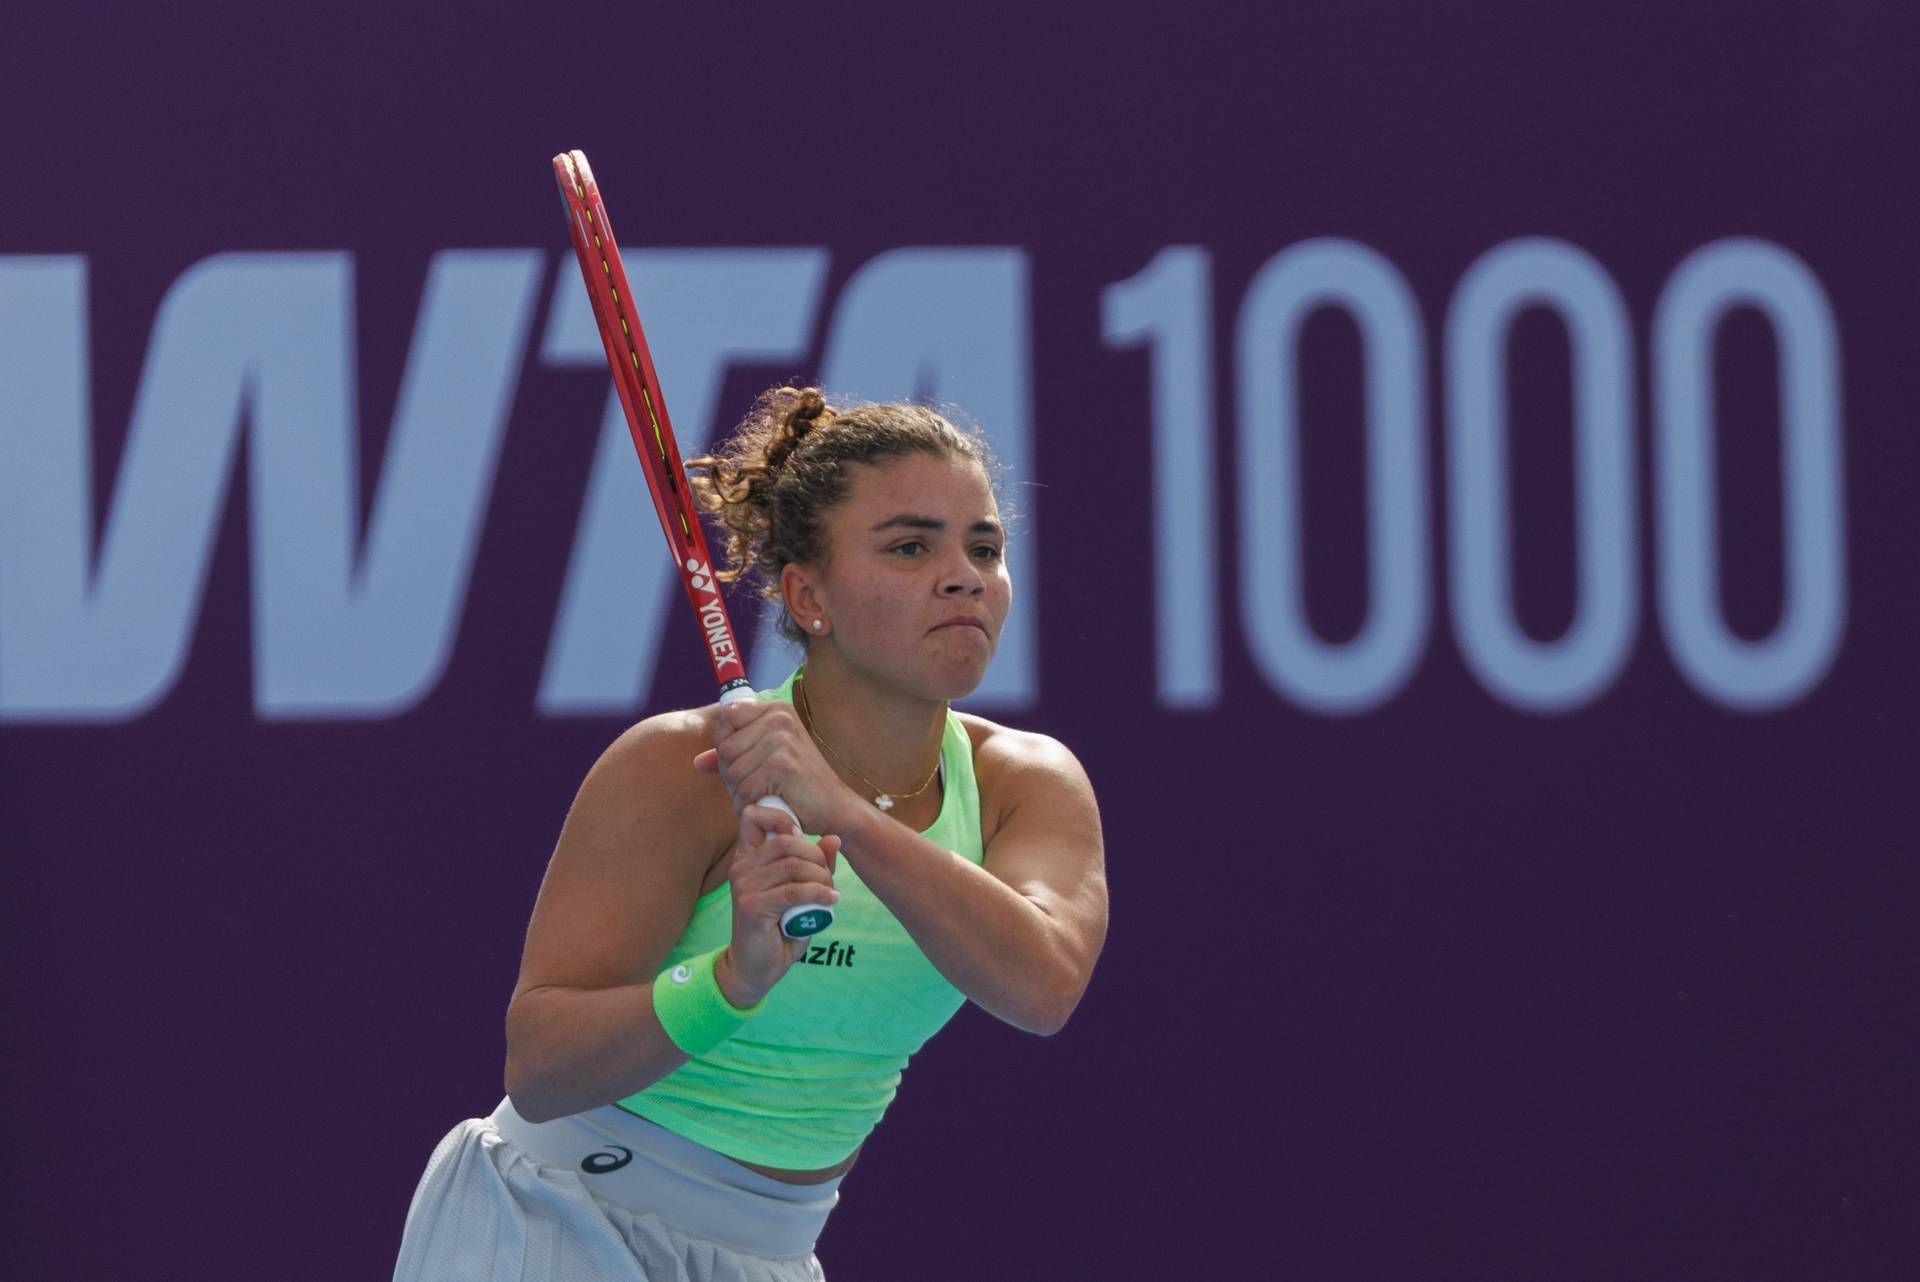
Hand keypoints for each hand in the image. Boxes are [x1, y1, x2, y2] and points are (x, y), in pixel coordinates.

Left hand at [693, 700, 861, 834]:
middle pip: (725, 747)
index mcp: (776, 710)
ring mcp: (781, 741)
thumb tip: (698, 762)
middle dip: (732, 774)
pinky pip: (744, 789)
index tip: (747, 762)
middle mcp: (779, 719)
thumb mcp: (767, 760)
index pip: (727, 717)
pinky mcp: (781, 767)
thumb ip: (735, 755)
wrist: (835, 807)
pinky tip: (766, 805)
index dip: (727, 744)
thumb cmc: (798, 785)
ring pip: (731, 771)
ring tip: (763, 795)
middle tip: (757, 786)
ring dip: (740, 792)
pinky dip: (749, 805)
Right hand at [715, 803, 841, 1005]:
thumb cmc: (779, 928)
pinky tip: (831, 902)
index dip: (782, 818)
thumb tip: (834, 838)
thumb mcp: (802, 891)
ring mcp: (743, 886)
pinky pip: (795, 891)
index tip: (805, 839)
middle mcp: (741, 867)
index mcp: (747, 857)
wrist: (756, 968)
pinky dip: (820, 894)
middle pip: (787, 841)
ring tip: (830, 894)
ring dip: (821, 879)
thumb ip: (816, 865)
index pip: (754, 816)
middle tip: (828, 878)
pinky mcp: (752, 906)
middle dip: (817, 856)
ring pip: (794, 866)